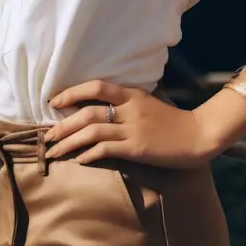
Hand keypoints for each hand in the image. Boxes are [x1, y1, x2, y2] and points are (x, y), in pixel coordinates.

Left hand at [44, 79, 216, 168]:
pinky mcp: (137, 148)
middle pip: (87, 113)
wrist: (198, 134)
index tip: (54, 101)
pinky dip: (89, 154)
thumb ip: (126, 104)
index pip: (96, 86)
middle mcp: (130, 109)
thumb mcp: (147, 104)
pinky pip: (106, 149)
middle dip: (63, 124)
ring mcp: (133, 129)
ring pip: (92, 132)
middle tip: (47, 136)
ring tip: (55, 151)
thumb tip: (98, 108)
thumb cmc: (171, 121)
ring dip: (69, 142)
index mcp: (132, 94)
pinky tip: (79, 159)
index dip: (72, 92)